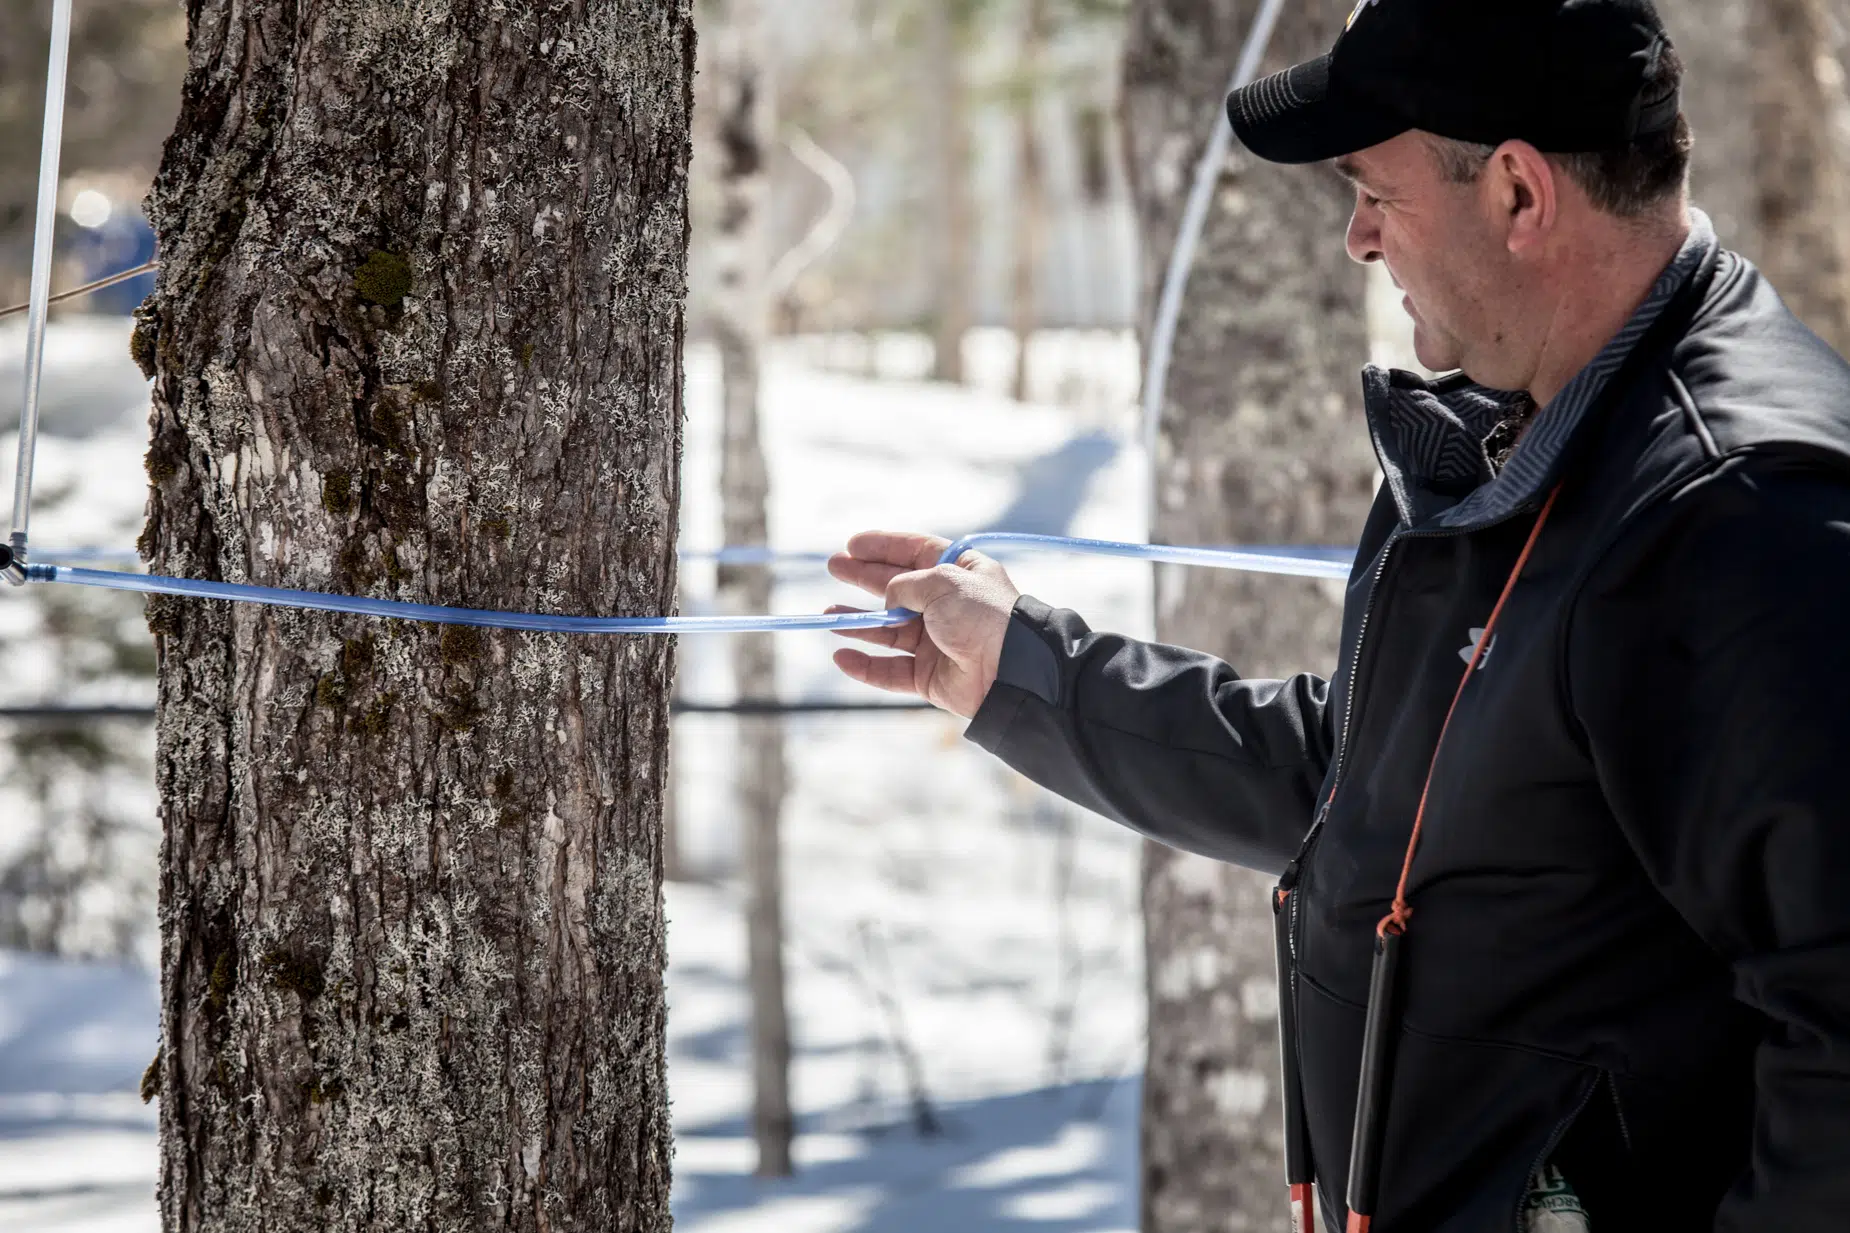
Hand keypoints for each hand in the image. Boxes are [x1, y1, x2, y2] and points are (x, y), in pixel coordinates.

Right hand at [826, 531, 1020, 719]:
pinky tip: (842, 655)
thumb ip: (906, 584)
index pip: (916, 552)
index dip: (884, 547)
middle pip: (896, 588)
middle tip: (834, 566)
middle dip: (864, 577)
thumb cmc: (983, 615)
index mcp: (960, 573)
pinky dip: (865, 665)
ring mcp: (937, 642)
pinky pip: (890, 670)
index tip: (853, 544)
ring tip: (827, 615)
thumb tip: (888, 600)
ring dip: (857, 623)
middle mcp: (947, 605)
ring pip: (887, 631)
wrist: (1009, 670)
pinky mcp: (929, 676)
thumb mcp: (944, 581)